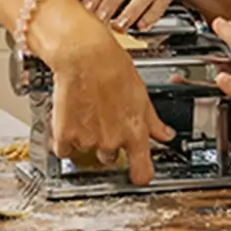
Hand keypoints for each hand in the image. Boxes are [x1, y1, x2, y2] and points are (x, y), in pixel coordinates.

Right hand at [35, 10, 173, 184]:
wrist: (84, 56)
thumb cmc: (114, 69)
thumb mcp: (142, 94)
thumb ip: (153, 121)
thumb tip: (165, 135)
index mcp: (135, 132)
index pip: (142, 172)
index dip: (139, 174)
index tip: (137, 173)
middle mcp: (112, 141)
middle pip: (110, 157)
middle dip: (107, 142)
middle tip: (104, 118)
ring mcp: (88, 141)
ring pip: (87, 151)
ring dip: (86, 138)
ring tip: (87, 111)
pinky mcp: (65, 136)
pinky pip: (64, 149)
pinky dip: (65, 138)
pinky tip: (70, 118)